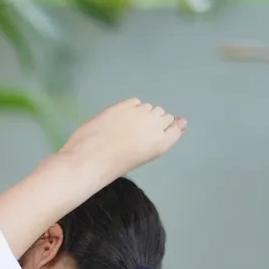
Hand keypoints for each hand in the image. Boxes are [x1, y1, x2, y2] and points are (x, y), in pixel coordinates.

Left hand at [58, 98, 187, 176]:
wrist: (90, 159)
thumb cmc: (112, 166)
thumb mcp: (139, 156)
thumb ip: (152, 140)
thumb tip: (157, 126)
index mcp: (161, 144)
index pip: (178, 127)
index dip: (172, 125)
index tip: (163, 128)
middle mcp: (156, 125)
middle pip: (163, 115)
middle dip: (154, 120)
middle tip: (137, 131)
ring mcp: (141, 113)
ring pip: (149, 107)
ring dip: (142, 113)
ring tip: (125, 126)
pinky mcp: (125, 105)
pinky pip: (135, 102)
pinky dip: (130, 107)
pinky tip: (120, 117)